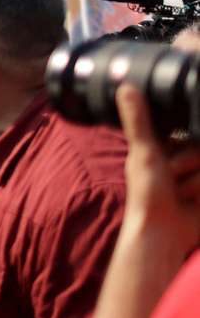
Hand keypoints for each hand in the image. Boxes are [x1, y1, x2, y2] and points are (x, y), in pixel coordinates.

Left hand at [116, 83, 199, 251]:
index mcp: (164, 147)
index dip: (183, 143)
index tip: (170, 158)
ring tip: (181, 193)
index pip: (187, 130)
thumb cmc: (147, 193)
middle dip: (189, 163)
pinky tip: (193, 202)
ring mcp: (198, 175)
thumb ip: (138, 120)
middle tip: (172, 178)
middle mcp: (183, 159)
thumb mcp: (144, 152)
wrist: (164, 231)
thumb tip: (125, 86)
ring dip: (196, 181)